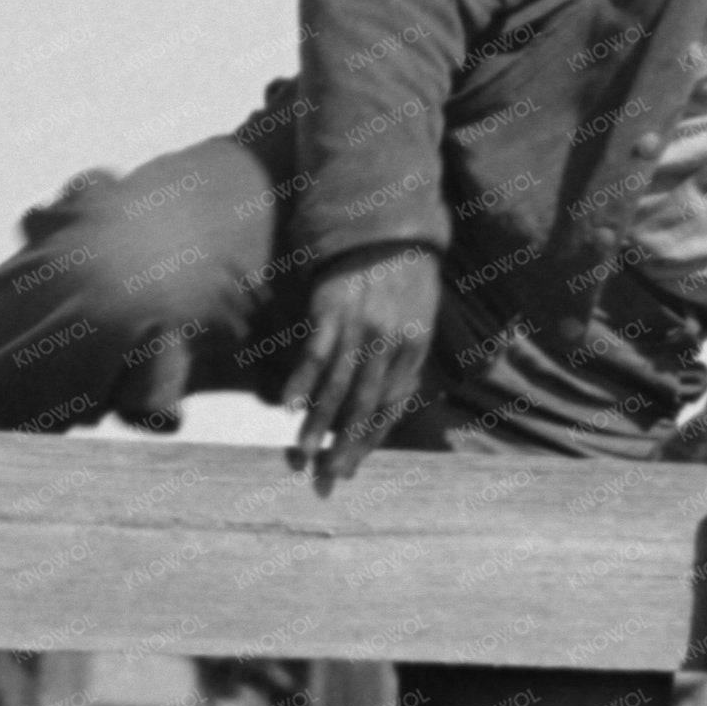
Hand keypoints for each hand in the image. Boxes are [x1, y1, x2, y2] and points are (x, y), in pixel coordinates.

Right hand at [286, 246, 438, 493]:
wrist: (389, 225)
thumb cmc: (404, 275)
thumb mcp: (419, 317)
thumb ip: (404, 357)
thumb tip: (392, 399)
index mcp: (415, 349)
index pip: (391, 407)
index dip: (369, 439)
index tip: (351, 466)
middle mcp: (391, 343)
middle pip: (365, 405)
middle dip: (345, 446)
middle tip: (327, 479)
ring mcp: (361, 327)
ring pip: (338, 387)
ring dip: (318, 425)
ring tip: (303, 456)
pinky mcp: (332, 309)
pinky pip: (316, 353)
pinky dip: (301, 382)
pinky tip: (287, 408)